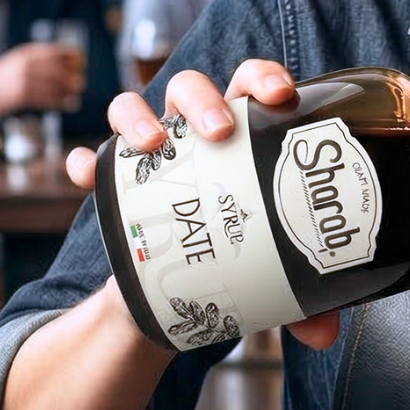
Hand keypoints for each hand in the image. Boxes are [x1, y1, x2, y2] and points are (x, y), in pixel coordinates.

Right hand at [0, 43, 85, 116]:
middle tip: (80, 82)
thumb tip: (68, 61)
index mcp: (27, 53)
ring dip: (69, 91)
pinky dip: (62, 102)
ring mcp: (24, 80)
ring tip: (76, 93)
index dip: (71, 56)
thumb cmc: (3, 75)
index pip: (55, 51)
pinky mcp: (21, 96)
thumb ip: (40, 59)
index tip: (81, 62)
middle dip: (72, 76)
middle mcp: (26, 65)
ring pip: (54, 86)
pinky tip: (70, 103)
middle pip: (57, 69)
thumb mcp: (19, 59)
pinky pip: (47, 99)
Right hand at [66, 58, 341, 351]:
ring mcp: (147, 150)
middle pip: (190, 87)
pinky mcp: (111, 181)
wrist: (183, 285)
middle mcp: (190, 129)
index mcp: (240, 129)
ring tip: (150, 145)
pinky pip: (89, 159)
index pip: (249, 82)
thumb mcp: (272, 270)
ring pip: (132, 106)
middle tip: (220, 131)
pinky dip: (85, 161)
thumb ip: (302, 296)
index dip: (262, 76)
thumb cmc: (240, 250)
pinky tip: (85, 172)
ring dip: (138, 117)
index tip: (279, 94)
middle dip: (203, 100)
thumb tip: (323, 333)